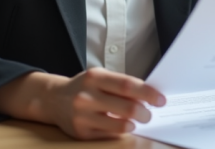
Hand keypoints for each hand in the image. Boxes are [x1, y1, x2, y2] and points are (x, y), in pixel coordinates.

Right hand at [47, 67, 165, 139]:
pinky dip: (121, 131)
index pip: (127, 85)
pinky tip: (123, 126)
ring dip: (134, 124)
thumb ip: (120, 85)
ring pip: (120, 125)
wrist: (53, 99)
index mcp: (95, 77)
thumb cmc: (84, 87)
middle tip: (149, 114)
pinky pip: (109, 136)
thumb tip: (148, 97)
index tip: (161, 99)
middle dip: (145, 113)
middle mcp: (87, 96)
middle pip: (127, 107)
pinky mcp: (81, 133)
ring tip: (137, 120)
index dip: (148, 93)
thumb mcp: (99, 77)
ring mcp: (82, 116)